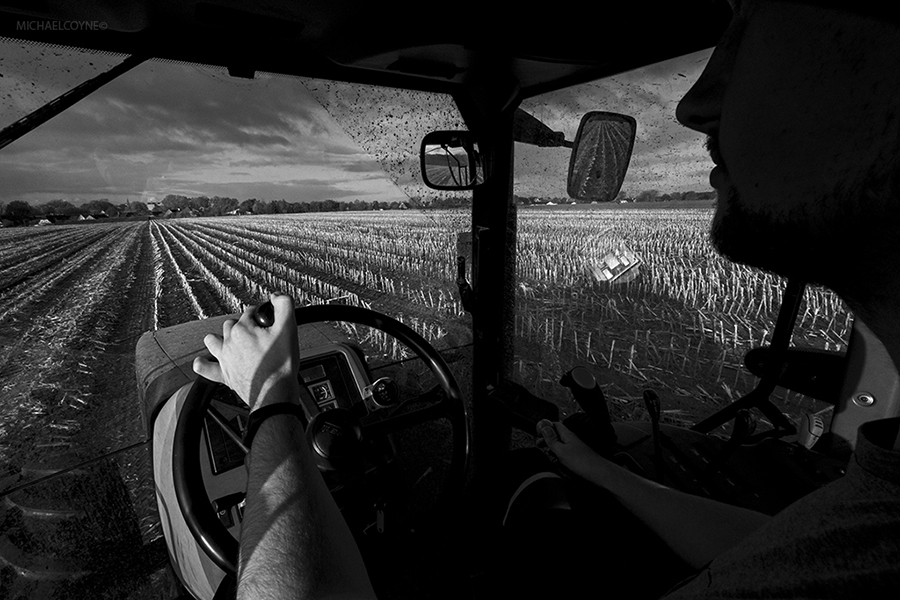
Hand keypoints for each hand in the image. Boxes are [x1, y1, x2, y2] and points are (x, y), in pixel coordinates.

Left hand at [192, 294, 300, 410]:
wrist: (275, 393)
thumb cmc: (281, 365)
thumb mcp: (289, 329)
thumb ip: (284, 305)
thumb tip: (276, 296)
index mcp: (242, 329)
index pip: (250, 311)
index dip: (262, 314)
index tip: (270, 320)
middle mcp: (229, 342)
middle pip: (231, 324)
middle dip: (243, 324)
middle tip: (258, 332)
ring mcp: (225, 359)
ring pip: (212, 341)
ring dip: (219, 338)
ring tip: (231, 340)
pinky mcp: (224, 376)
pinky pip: (205, 368)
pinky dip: (203, 364)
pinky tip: (202, 361)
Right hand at [536, 419, 604, 478]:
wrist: (599, 473)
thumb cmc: (583, 463)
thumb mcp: (561, 450)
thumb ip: (551, 439)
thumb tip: (544, 427)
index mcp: (567, 435)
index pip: (554, 424)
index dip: (545, 426)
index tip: (537, 432)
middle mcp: (572, 439)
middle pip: (557, 433)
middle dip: (547, 437)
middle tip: (539, 442)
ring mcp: (575, 447)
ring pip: (560, 442)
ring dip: (552, 445)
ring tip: (546, 450)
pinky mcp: (578, 456)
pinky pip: (565, 451)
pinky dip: (558, 453)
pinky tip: (557, 459)